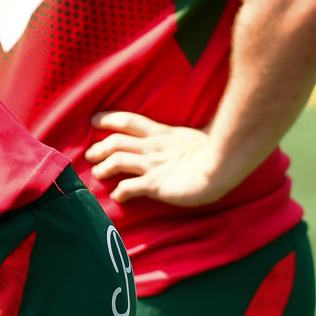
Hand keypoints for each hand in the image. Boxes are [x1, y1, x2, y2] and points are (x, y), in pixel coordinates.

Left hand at [85, 112, 234, 206]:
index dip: (109, 119)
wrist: (225, 165)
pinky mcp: (154, 184)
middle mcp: (153, 147)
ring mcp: (152, 165)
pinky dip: (119, 192)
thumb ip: (186, 136)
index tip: (94, 120)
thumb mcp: (197, 136)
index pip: (129, 121)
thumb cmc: (218, 151)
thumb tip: (200, 129)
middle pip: (116, 141)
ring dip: (102, 168)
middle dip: (99, 147)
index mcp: (162, 134)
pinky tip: (118, 196)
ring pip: (116, 161)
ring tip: (97, 174)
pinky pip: (129, 188)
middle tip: (90, 154)